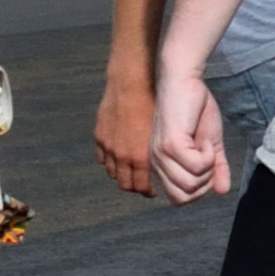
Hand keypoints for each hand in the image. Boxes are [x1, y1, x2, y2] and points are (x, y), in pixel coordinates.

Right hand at [95, 65, 156, 196]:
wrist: (133, 84)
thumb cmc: (156, 105)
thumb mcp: (167, 132)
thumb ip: (165, 152)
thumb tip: (174, 166)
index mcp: (142, 157)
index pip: (141, 187)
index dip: (148, 191)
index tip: (154, 190)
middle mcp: (123, 156)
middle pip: (125, 184)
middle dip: (134, 187)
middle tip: (142, 185)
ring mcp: (109, 147)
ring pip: (112, 172)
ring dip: (121, 174)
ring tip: (130, 170)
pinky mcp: (100, 136)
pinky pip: (102, 158)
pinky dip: (110, 161)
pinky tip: (118, 156)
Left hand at [150, 69, 222, 202]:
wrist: (185, 81)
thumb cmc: (195, 108)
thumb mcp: (210, 145)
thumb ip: (215, 169)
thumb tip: (222, 191)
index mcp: (161, 165)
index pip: (179, 199)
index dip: (200, 189)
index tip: (208, 165)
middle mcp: (156, 163)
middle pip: (185, 196)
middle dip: (205, 181)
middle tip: (209, 156)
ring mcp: (162, 155)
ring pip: (191, 184)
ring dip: (208, 167)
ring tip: (205, 145)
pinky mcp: (170, 145)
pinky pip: (197, 167)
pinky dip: (208, 156)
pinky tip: (204, 140)